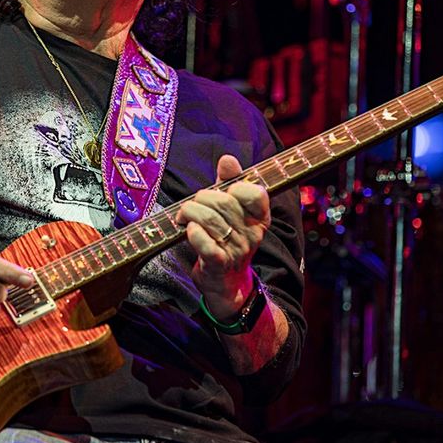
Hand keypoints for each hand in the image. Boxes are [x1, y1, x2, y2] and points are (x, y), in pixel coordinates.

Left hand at [176, 155, 270, 315]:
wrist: (227, 283)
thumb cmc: (227, 239)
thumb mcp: (231, 210)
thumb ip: (230, 183)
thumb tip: (228, 159)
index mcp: (259, 218)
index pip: (255, 192)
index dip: (235, 185)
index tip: (224, 190)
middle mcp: (252, 234)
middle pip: (224, 203)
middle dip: (201, 198)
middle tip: (191, 205)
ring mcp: (236, 251)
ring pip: (210, 220)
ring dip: (190, 212)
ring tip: (183, 216)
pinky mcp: (219, 265)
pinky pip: (207, 246)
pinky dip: (194, 234)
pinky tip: (188, 230)